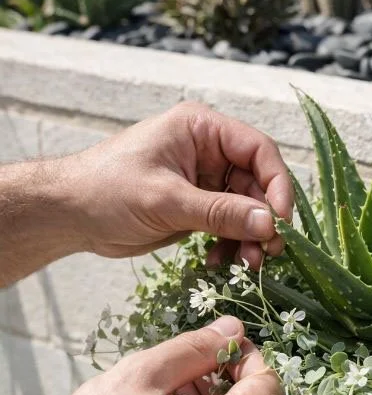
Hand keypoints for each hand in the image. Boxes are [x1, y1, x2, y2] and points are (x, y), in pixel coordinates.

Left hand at [66, 101, 293, 268]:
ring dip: (249, 237)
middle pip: (257, 183)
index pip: (258, 150)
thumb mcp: (166, 200)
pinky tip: (218, 263)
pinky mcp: (195, 206)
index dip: (277, 185)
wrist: (68, 214)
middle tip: (268, 252)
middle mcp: (208, 150)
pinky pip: (227, 225)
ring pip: (246, 208)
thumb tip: (269, 224)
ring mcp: (203, 179)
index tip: (282, 221)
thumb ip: (219, 212)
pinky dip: (229, 245)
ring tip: (246, 265)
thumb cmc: (106, 190)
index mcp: (202, 129)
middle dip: (263, 220)